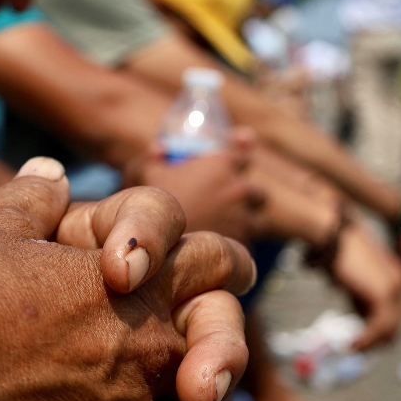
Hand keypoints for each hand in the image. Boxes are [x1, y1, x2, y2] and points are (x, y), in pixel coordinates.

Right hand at [126, 129, 266, 243]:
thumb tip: (161, 149)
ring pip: (259, 221)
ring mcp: (244, 219)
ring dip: (247, 224)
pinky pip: (248, 246)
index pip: (245, 153)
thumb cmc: (147, 207)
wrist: (155, 245)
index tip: (234, 161)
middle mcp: (239, 189)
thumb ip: (151, 158)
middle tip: (230, 205)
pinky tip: (221, 251)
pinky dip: (238, 247)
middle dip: (248, 197)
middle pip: (258, 192)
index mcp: (221, 163)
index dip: (241, 155)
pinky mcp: (243, 246)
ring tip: (227, 232)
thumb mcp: (141, 173)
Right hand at [328, 220, 400, 349]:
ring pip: (388, 329)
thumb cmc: (336, 252)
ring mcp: (394, 289)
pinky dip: (366, 340)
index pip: (394, 312)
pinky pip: (378, 328)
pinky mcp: (383, 296)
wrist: (333, 236)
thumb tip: (359, 314)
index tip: (362, 338)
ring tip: (353, 348)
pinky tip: (352, 344)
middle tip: (357, 348)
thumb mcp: (352, 278)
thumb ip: (359, 295)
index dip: (378, 329)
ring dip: (371, 343)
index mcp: (395, 276)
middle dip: (377, 339)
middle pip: (396, 323)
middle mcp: (400, 282)